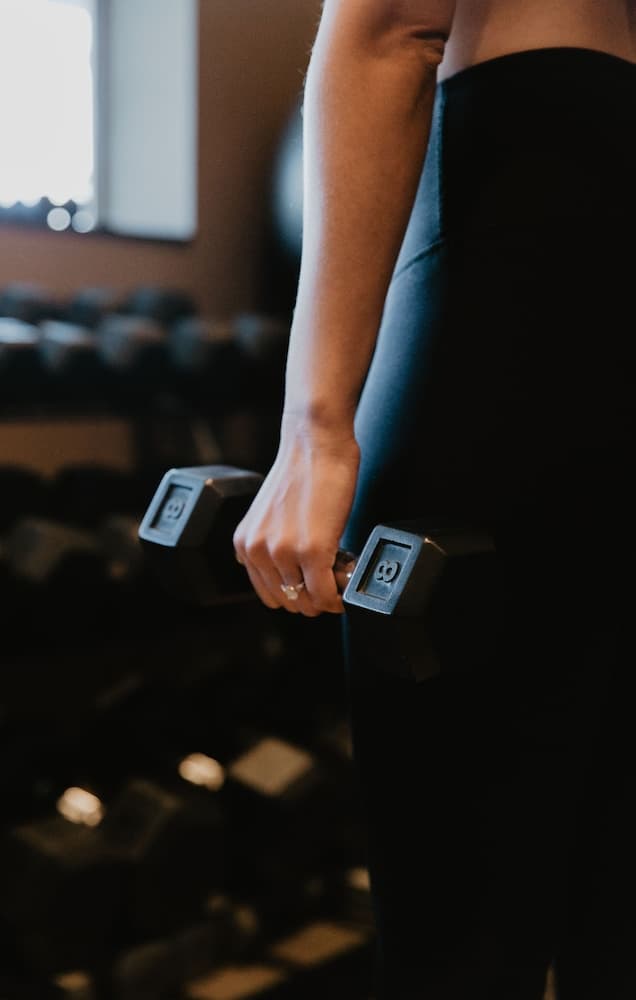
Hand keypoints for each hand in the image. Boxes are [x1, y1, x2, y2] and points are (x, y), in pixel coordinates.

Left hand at [233, 417, 359, 616]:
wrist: (315, 442)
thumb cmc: (303, 470)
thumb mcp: (272, 515)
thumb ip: (273, 544)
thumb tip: (298, 573)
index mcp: (246, 544)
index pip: (269, 594)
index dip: (297, 597)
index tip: (315, 591)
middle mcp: (258, 551)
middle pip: (289, 601)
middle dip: (313, 600)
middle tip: (332, 586)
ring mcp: (284, 553)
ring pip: (307, 601)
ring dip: (327, 598)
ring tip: (341, 582)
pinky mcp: (312, 551)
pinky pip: (325, 594)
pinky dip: (338, 598)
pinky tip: (346, 588)